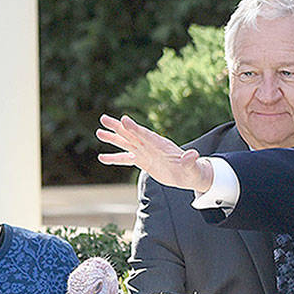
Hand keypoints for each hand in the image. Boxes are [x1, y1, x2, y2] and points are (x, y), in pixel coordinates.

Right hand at [96, 114, 214, 192]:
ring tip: (99, 132)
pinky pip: (126, 159)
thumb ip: (190, 160)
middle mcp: (150, 146)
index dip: (134, 127)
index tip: (123, 119)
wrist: (188, 174)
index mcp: (160, 145)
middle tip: (103, 119)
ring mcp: (145, 152)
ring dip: (113, 138)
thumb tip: (194, 155)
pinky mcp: (142, 161)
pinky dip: (114, 158)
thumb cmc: (191, 170)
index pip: (145, 134)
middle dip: (118, 127)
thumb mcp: (192, 167)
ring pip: (126, 143)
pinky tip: (102, 158)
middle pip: (132, 134)